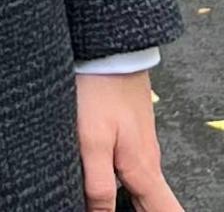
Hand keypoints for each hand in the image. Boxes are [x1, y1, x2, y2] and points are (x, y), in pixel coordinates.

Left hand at [76, 70, 182, 210]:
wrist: (108, 49)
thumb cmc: (99, 91)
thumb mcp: (91, 142)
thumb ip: (98, 183)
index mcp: (143, 172)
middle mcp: (148, 161)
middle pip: (153, 204)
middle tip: (113, 209)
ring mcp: (141, 145)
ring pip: (141, 185)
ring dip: (132, 201)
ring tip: (108, 204)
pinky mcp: (130, 130)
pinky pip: (131, 166)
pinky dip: (123, 181)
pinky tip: (105, 176)